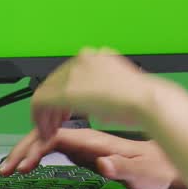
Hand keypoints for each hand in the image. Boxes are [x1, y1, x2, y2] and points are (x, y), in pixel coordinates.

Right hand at [0, 127, 183, 188]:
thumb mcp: (141, 173)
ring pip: (53, 131)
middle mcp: (91, 134)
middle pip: (48, 132)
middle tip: (7, 167)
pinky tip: (39, 150)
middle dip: (24, 148)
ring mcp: (91, 136)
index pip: (55, 138)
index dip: (33, 150)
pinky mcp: (93, 140)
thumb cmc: (155, 165)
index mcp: (97, 139)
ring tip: (16, 161)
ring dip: (31, 144)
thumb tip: (103, 164)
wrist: (173, 150)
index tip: (19, 165)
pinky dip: (45, 141)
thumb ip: (120, 168)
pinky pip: (62, 134)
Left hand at [30, 47, 153, 142]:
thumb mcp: (120, 85)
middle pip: (55, 82)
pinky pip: (41, 103)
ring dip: (46, 114)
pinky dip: (41, 119)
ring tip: (51, 130)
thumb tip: (96, 98)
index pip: (69, 74)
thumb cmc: (142, 99)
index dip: (64, 95)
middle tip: (55, 123)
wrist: (146, 100)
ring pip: (46, 92)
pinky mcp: (66, 90)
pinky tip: (48, 131)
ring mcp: (74, 73)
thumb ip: (104, 87)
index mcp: (97, 56)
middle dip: (53, 106)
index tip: (65, 110)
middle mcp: (83, 59)